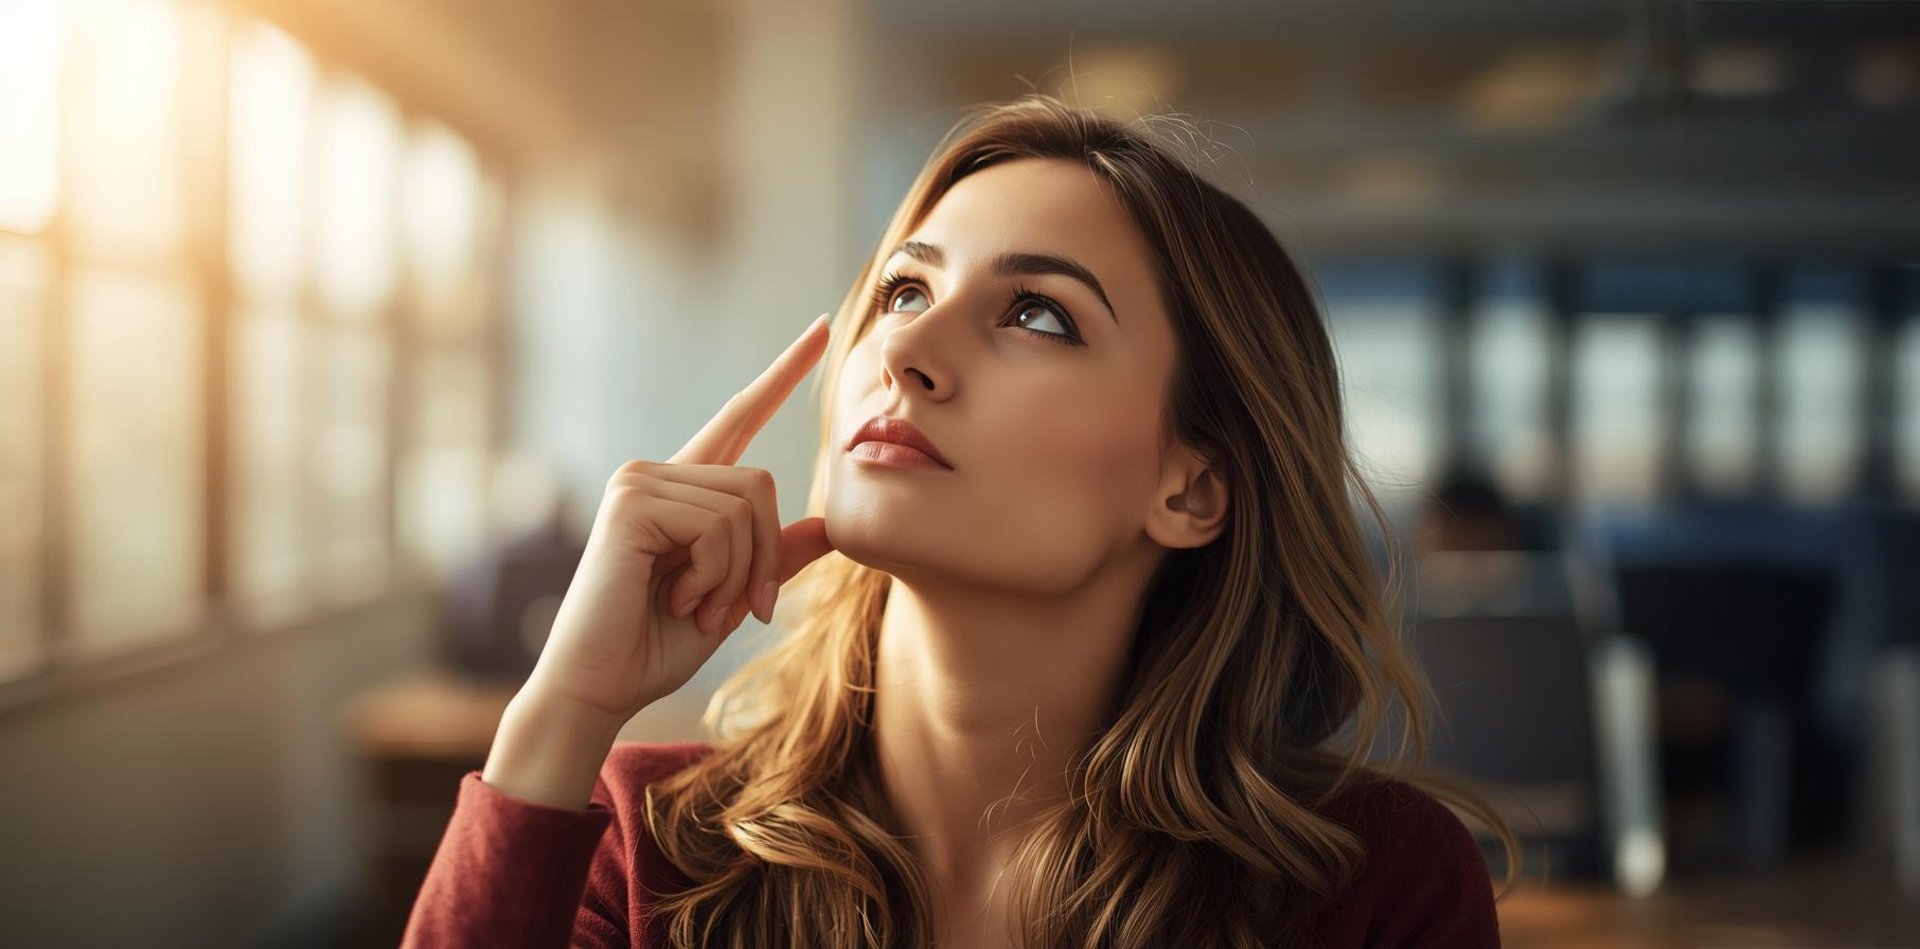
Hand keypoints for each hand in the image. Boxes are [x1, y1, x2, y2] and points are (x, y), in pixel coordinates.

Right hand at [522, 313, 836, 727]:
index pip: (741, 416)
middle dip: (763, 559)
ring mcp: (639, 481)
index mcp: (684, 488)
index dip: (783, 373)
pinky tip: (677, 598)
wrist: (602, 686)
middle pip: (762, 484)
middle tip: (736, 609)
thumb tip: (828, 524)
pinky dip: (715, 575)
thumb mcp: (734, 595)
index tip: (821, 328)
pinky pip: (718, 525)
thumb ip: (775, 556)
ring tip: (696, 607)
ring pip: (745, 507)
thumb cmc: (657, 643)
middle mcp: (658, 472)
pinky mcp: (631, 502)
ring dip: (737, 575)